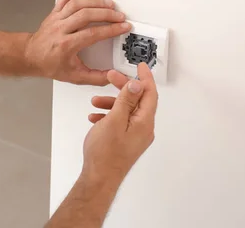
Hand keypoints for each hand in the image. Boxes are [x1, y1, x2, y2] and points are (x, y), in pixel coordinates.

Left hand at [24, 0, 130, 85]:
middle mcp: (60, 29)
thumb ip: (95, 77)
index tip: (122, 27)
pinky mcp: (54, 12)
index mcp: (66, 45)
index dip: (110, 29)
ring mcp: (56, 19)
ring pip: (77, 4)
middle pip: (86, 16)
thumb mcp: (74, 76)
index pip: (92, 34)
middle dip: (106, 14)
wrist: (31, 56)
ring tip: (110, 4)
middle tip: (119, 16)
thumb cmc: (50, 64)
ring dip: (95, 2)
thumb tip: (111, 76)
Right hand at [81, 63, 157, 184]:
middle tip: (110, 77)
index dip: (145, 78)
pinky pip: (120, 121)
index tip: (140, 66)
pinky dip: (109, 115)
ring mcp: (135, 136)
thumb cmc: (105, 153)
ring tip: (95, 102)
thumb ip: (125, 101)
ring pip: (126, 111)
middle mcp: (143, 129)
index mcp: (144, 122)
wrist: (99, 178)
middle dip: (122, 87)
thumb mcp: (114, 120)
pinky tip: (95, 118)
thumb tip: (137, 84)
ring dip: (112, 102)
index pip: (149, 94)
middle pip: (137, 100)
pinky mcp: (126, 141)